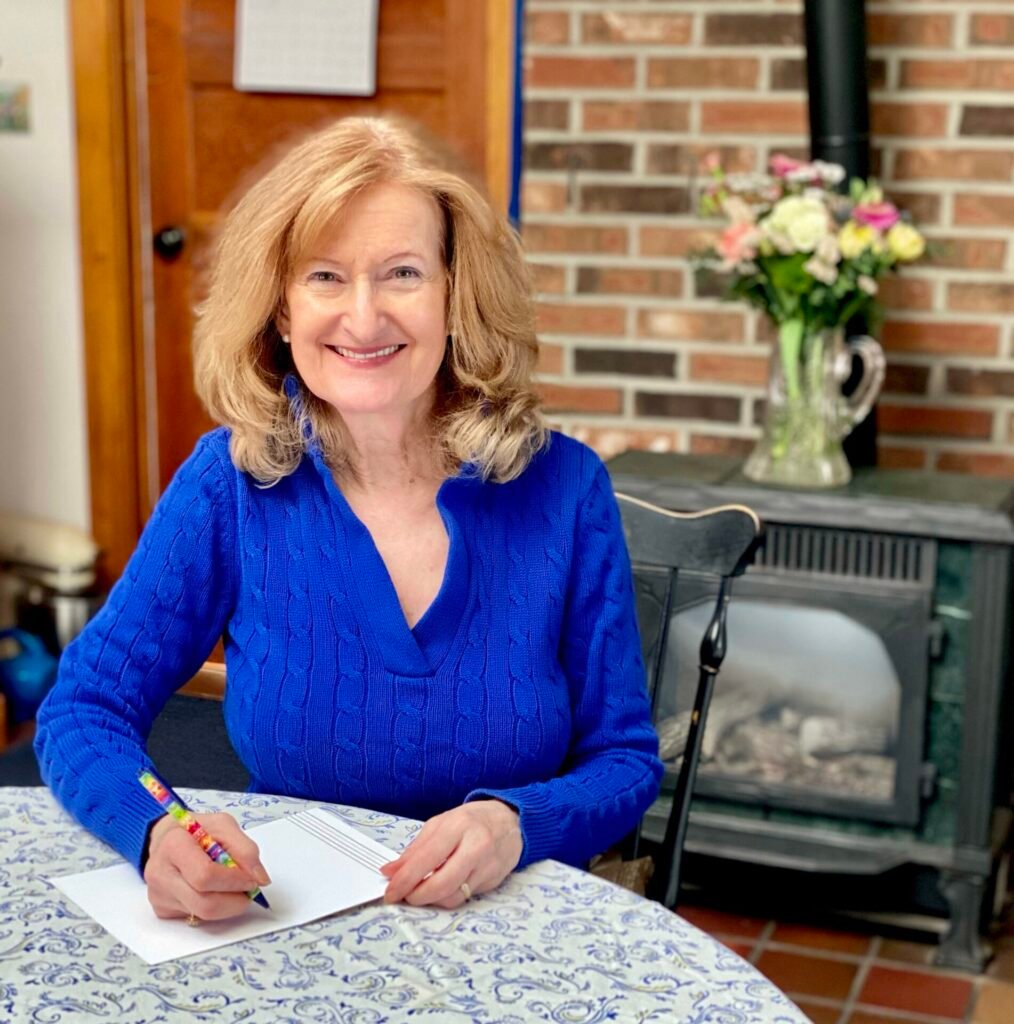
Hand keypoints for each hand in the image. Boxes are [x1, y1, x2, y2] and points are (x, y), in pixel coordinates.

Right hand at [143, 811, 270, 920]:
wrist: (166, 839)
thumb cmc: (196, 830)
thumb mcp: (223, 825)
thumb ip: (245, 849)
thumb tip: (260, 878)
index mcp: (174, 846)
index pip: (206, 875)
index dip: (234, 881)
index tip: (252, 879)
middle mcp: (161, 874)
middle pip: (204, 903)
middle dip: (235, 900)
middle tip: (249, 890)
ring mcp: (158, 895)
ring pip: (202, 914)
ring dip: (228, 906)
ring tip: (235, 889)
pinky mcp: (162, 910)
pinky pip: (195, 917)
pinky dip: (214, 908)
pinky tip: (214, 891)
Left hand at [380, 800, 521, 907]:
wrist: (511, 821)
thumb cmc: (472, 820)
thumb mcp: (441, 824)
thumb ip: (415, 849)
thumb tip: (390, 871)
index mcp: (458, 826)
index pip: (426, 859)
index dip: (405, 879)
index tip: (390, 891)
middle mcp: (476, 845)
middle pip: (441, 884)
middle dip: (417, 896)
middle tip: (403, 897)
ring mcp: (488, 865)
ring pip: (453, 896)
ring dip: (431, 900)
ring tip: (420, 892)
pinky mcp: (494, 880)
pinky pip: (465, 897)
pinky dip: (447, 897)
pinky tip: (441, 889)